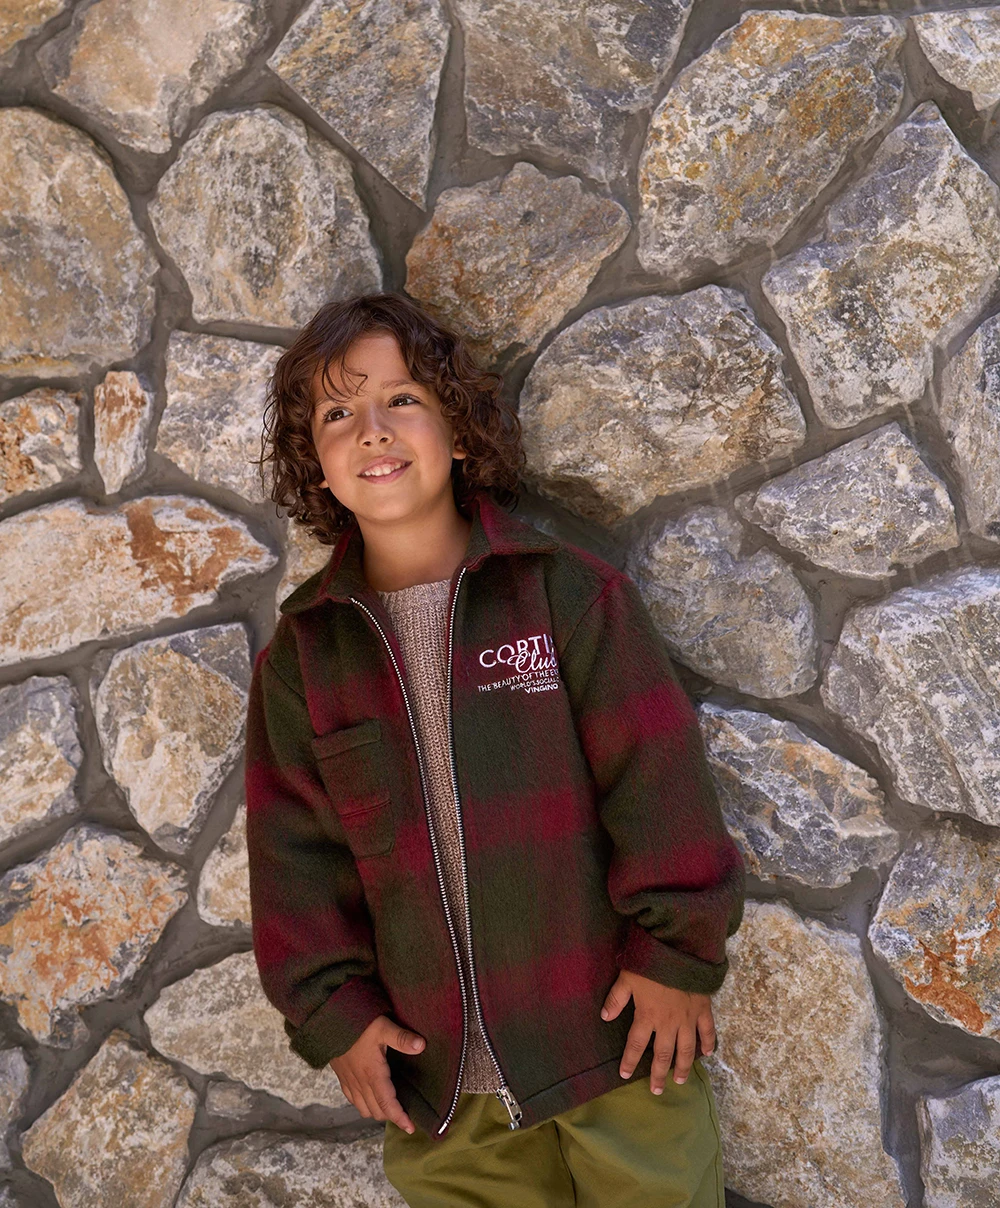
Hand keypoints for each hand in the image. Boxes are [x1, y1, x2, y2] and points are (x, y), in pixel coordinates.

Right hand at [329, 1014, 425, 1133]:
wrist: (329, 1022)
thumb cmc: (357, 1024)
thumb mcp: (383, 1027)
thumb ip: (401, 1038)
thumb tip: (421, 1046)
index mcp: (373, 1074)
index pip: (387, 1104)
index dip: (399, 1118)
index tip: (410, 1128)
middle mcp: (360, 1082)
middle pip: (377, 1110)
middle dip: (391, 1116)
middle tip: (405, 1115)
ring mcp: (350, 1081)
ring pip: (364, 1108)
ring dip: (377, 1112)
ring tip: (390, 1108)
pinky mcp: (342, 1077)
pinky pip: (353, 1100)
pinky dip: (363, 1105)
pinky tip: (370, 1098)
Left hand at [601, 970, 714, 1092]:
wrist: (680, 949)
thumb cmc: (651, 963)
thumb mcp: (627, 978)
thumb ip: (616, 998)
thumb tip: (604, 1016)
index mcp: (648, 1016)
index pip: (636, 1044)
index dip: (629, 1060)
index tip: (624, 1074)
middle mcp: (668, 1023)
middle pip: (663, 1054)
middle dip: (659, 1074)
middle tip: (657, 1091)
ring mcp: (688, 1018)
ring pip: (686, 1049)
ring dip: (683, 1066)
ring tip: (680, 1080)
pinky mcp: (703, 1009)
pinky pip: (707, 1030)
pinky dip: (709, 1042)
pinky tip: (708, 1054)